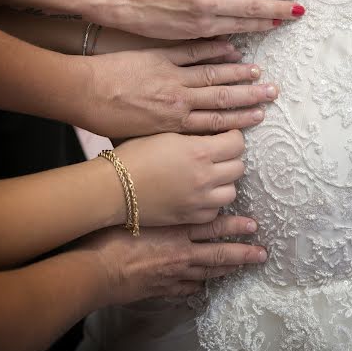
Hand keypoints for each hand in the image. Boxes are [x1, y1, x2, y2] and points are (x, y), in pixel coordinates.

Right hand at [78, 215, 266, 304]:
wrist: (97, 268)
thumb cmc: (112, 231)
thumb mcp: (141, 205)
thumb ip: (160, 198)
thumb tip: (173, 182)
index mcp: (177, 229)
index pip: (213, 226)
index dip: (235, 226)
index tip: (253, 224)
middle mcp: (181, 252)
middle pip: (218, 253)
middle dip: (242, 253)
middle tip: (262, 253)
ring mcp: (173, 273)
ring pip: (206, 272)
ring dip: (226, 270)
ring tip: (242, 267)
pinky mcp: (161, 288)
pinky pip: (185, 288)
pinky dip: (196, 286)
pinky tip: (202, 286)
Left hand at [81, 40, 277, 136]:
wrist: (82, 94)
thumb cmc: (106, 120)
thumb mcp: (139, 138)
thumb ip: (166, 136)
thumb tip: (185, 141)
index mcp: (174, 123)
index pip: (216, 123)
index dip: (241, 119)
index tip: (260, 115)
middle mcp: (179, 101)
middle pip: (222, 99)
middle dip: (249, 97)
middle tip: (272, 92)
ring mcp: (171, 76)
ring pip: (212, 75)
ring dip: (237, 72)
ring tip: (258, 70)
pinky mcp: (159, 56)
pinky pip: (192, 51)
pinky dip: (212, 49)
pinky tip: (230, 46)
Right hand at [116, 130, 244, 225]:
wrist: (113, 187)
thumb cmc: (133, 155)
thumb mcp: (166, 134)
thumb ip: (194, 135)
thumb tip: (214, 133)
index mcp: (199, 151)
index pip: (237, 143)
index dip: (234, 137)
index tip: (226, 136)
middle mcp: (205, 177)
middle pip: (238, 167)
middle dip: (230, 158)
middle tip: (218, 155)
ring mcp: (199, 200)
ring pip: (231, 191)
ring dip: (224, 182)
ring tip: (210, 176)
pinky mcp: (190, 217)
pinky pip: (215, 211)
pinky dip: (211, 202)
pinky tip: (198, 194)